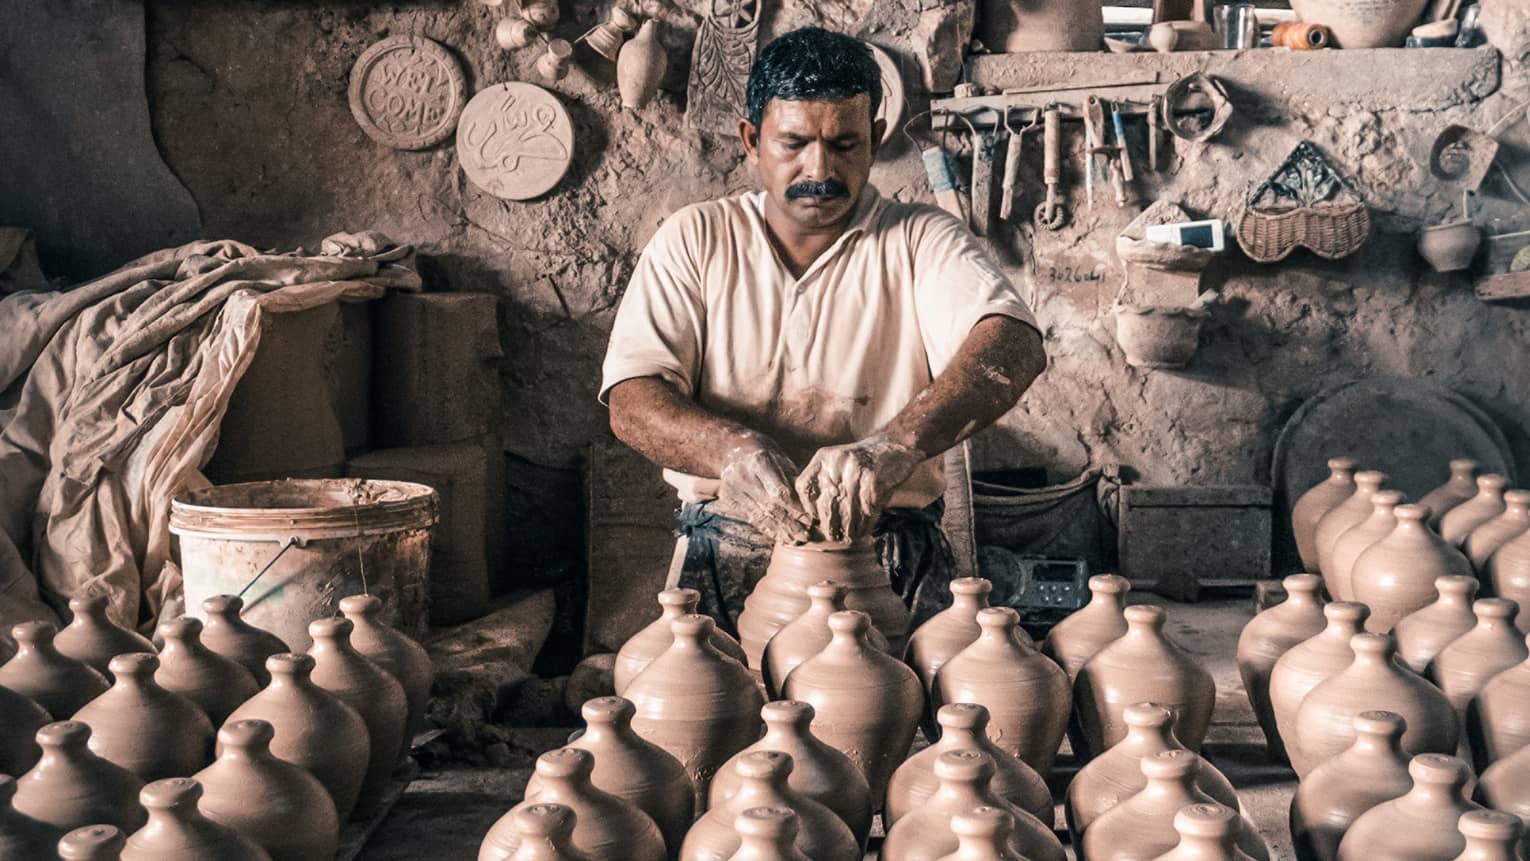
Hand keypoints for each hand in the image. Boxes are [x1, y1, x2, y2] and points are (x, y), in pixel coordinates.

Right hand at [718, 437, 813, 544]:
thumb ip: (793, 480)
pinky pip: (750, 518)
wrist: (733, 447)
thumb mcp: (781, 459)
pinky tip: (779, 536)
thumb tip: (810, 506)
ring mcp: (733, 487)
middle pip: (770, 506)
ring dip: (779, 531)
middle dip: (789, 523)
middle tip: (805, 535)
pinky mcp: (728, 498)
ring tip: (794, 540)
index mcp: (760, 462)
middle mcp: (743, 475)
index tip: (809, 520)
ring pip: (759, 516)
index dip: (795, 509)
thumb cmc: (765, 453)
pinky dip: (766, 529)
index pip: (780, 492)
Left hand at [795, 435, 926, 542]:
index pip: (804, 486)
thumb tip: (818, 522)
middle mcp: (836, 461)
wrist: (895, 445)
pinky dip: (867, 522)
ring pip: (848, 510)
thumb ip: (826, 485)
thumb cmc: (864, 464)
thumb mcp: (839, 466)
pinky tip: (866, 528)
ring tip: (853, 537)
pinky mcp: (873, 477)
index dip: (809, 507)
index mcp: (823, 457)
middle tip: (835, 538)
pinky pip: (866, 508)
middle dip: (830, 526)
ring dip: (851, 529)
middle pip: (825, 504)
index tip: (817, 520)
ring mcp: (855, 469)